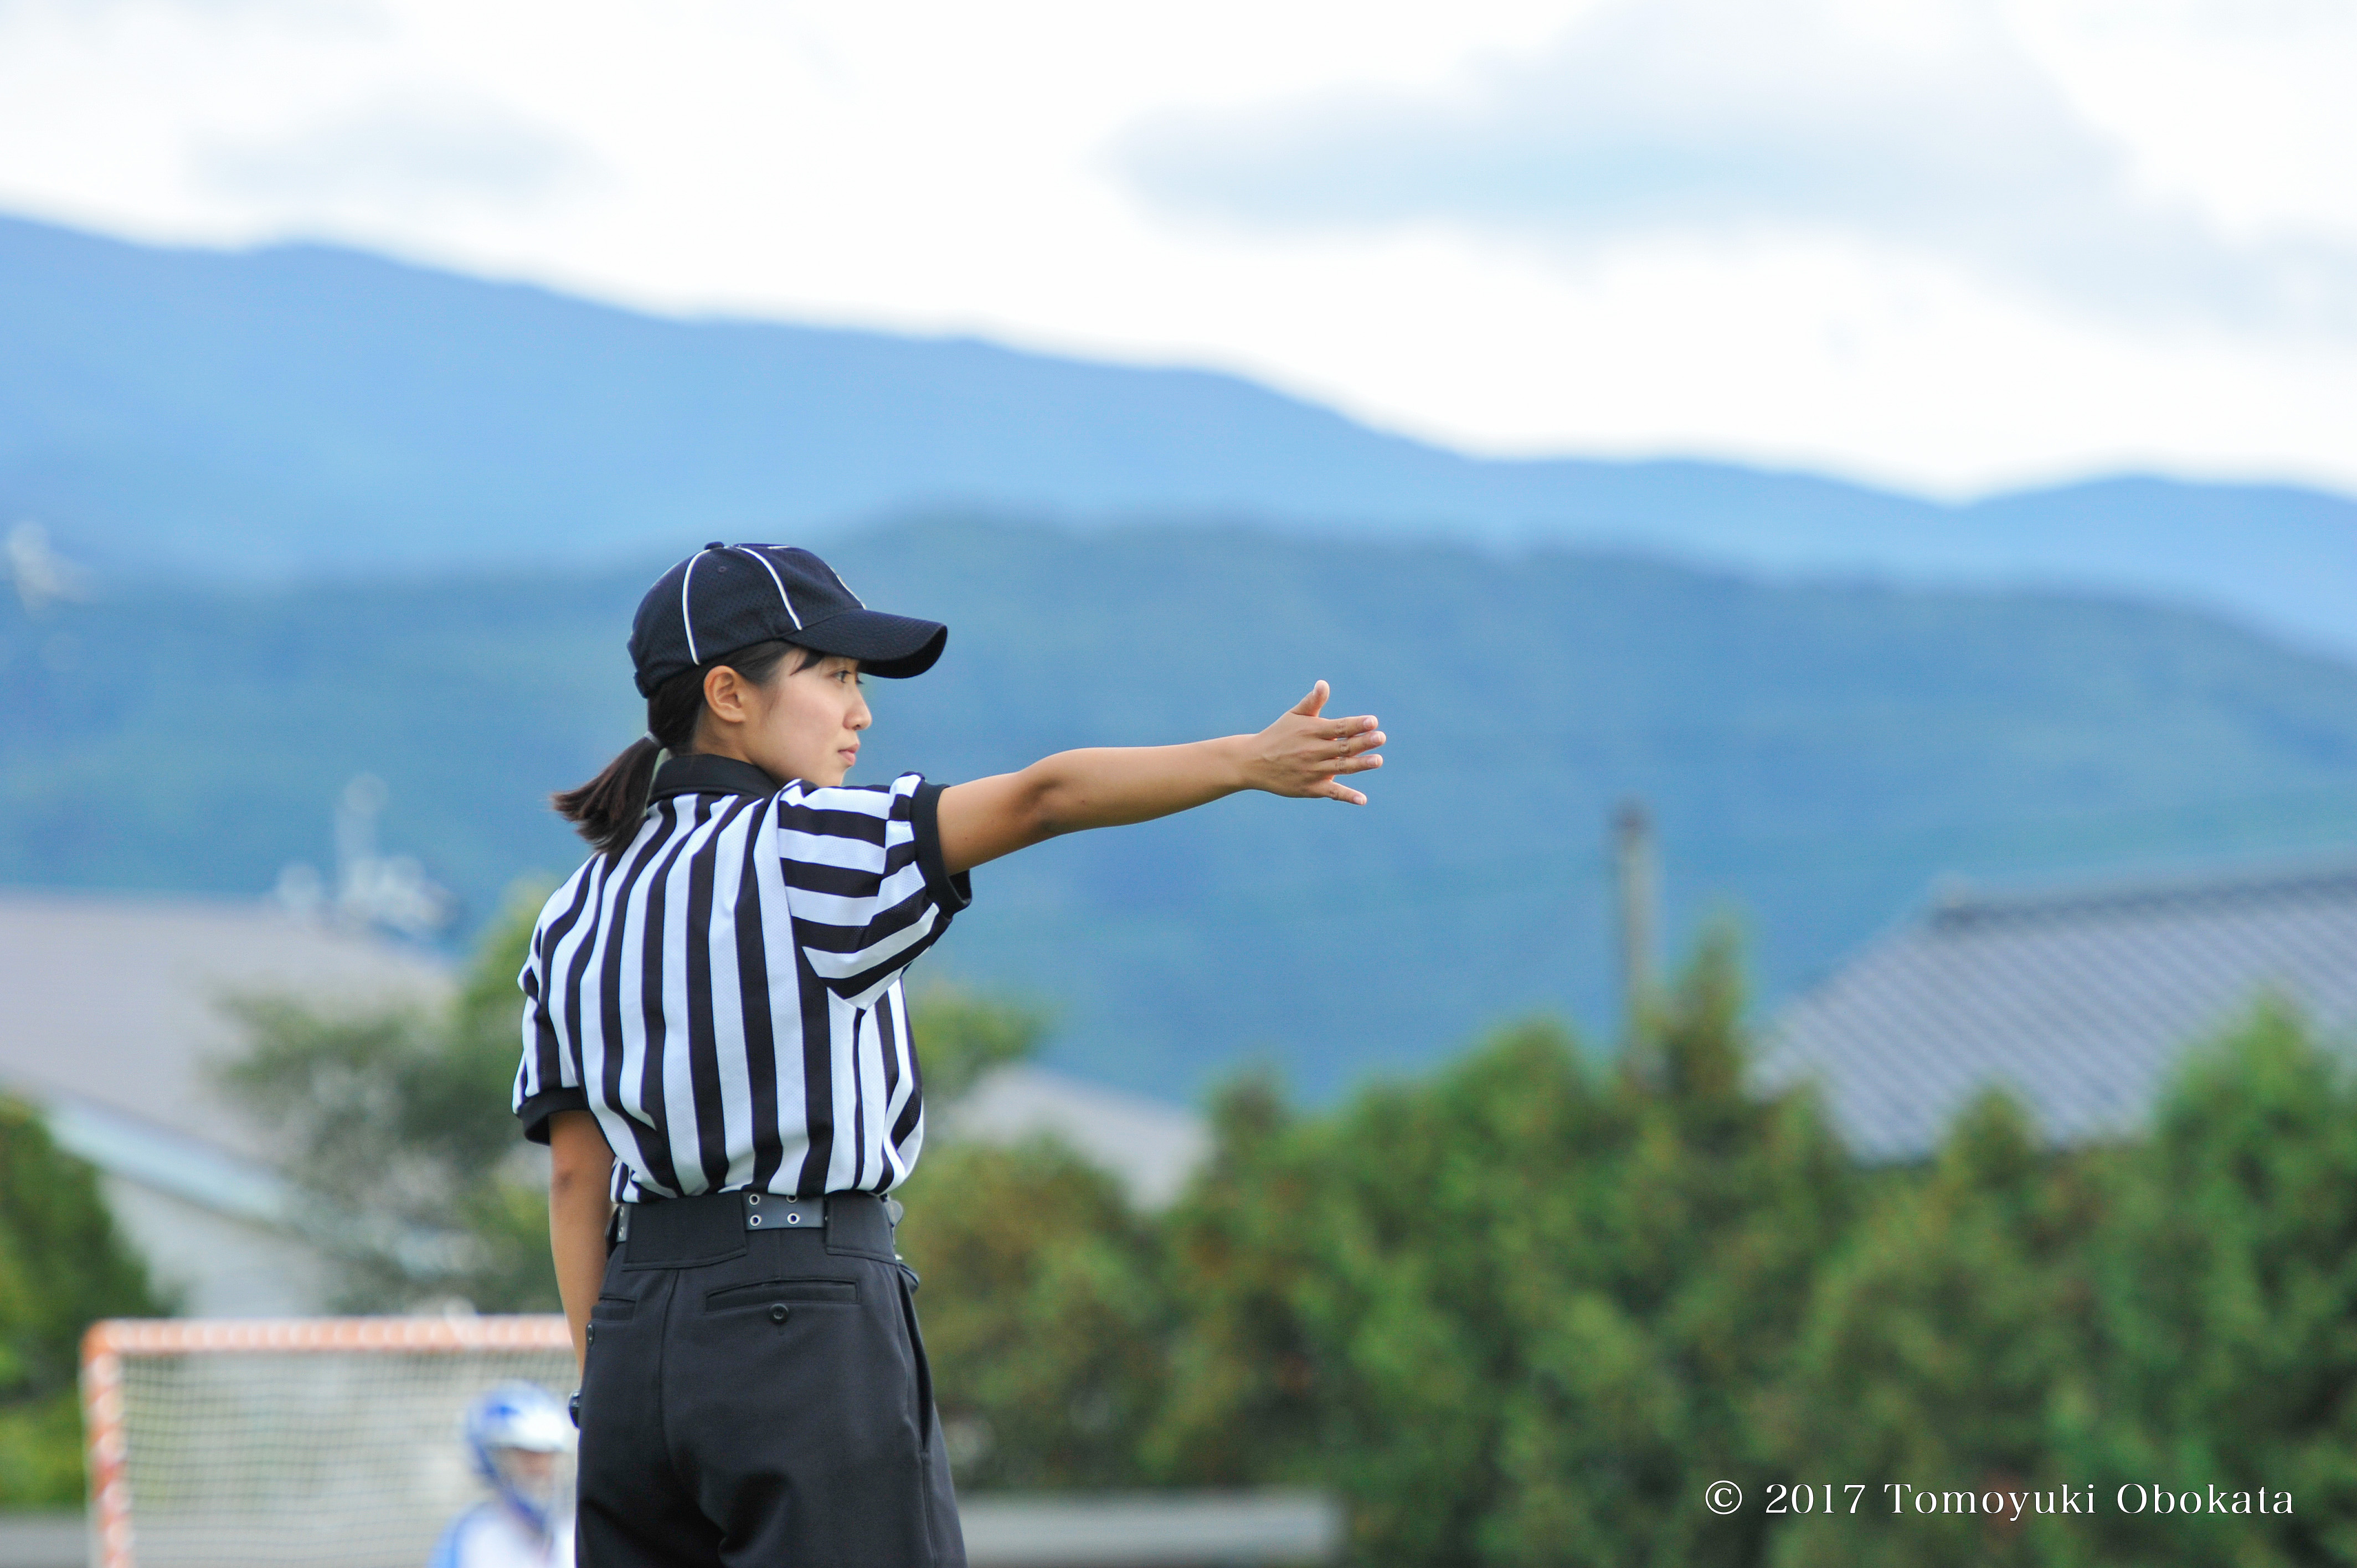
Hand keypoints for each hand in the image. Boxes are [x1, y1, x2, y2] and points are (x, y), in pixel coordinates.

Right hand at [1247, 681, 1385, 803]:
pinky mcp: (1310, 788)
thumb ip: (1312, 702)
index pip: (1338, 727)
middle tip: (1381, 737)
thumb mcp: (1293, 716)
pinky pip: (1332, 792)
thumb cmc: (1278, 735)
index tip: (1373, 721)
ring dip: (1360, 764)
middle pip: (1343, 746)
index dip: (1356, 724)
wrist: (1252, 762)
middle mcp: (1313, 750)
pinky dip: (1347, 796)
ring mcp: (1312, 770)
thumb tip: (1324, 684)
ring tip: (1378, 760)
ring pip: (1341, 767)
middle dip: (1363, 742)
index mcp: (1311, 731)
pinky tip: (1362, 799)